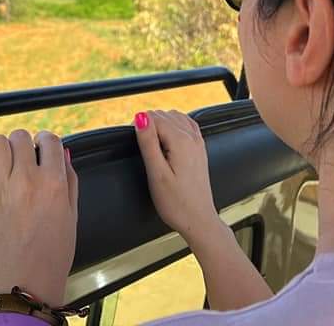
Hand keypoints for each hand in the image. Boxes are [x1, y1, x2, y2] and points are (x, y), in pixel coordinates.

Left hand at [0, 130, 78, 306]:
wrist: (23, 288)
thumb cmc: (50, 258)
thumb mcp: (72, 218)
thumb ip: (70, 181)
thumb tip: (63, 153)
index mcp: (54, 185)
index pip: (49, 140)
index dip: (45, 141)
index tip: (40, 148)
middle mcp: (28, 182)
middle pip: (20, 138)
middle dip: (22, 144)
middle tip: (20, 158)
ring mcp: (0, 190)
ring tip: (0, 159)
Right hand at [133, 110, 222, 246]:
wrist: (198, 220)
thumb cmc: (176, 203)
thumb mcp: (156, 174)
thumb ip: (148, 142)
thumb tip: (141, 116)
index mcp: (181, 141)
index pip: (154, 117)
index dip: (139, 126)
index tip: (134, 142)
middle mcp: (192, 137)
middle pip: (164, 115)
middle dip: (149, 124)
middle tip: (142, 148)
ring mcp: (198, 142)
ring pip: (174, 117)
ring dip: (160, 124)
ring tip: (152, 145)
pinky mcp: (199, 149)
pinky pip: (185, 125)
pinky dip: (173, 126)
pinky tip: (166, 140)